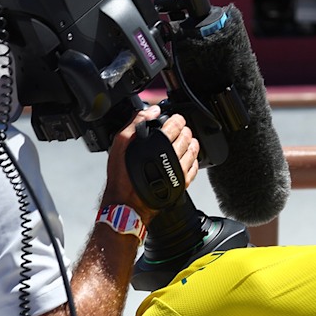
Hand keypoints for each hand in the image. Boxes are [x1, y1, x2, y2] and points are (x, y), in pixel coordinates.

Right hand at [102, 106, 199, 223]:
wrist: (126, 204)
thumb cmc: (122, 177)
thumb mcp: (121, 144)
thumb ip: (136, 123)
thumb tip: (153, 111)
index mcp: (158, 144)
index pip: (176, 125)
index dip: (177, 119)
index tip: (176, 119)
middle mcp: (171, 157)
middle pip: (186, 137)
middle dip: (184, 130)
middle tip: (181, 129)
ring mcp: (178, 171)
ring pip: (193, 151)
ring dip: (191, 143)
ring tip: (186, 141)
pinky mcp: (182, 183)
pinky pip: (195, 168)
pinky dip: (194, 160)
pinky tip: (188, 158)